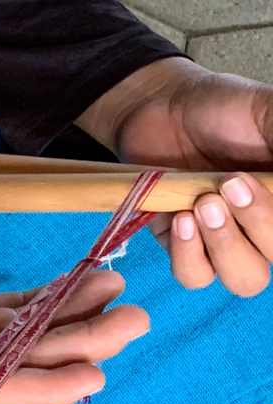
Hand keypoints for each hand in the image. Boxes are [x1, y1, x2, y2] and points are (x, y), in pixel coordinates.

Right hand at [0, 244, 148, 403]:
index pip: (1, 386)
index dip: (53, 379)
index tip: (103, 366)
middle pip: (20, 360)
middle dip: (76, 340)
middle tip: (131, 314)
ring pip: (11, 336)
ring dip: (57, 316)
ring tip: (106, 290)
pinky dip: (24, 304)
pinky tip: (52, 291)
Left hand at [78, 57, 272, 295]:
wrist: (160, 106)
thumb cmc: (220, 108)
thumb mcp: (266, 113)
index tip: (262, 184)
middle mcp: (263, 228)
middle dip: (260, 226)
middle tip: (231, 184)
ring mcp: (224, 241)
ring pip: (243, 279)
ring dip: (226, 246)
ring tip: (203, 204)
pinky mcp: (182, 245)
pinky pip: (194, 275)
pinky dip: (189, 254)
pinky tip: (181, 218)